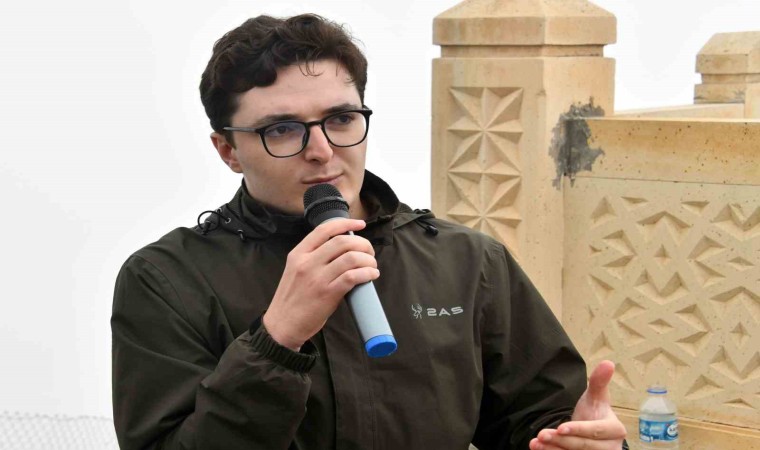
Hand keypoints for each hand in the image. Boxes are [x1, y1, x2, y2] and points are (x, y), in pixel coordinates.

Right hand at [263, 219, 378, 350]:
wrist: (282, 325)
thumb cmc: (292, 299)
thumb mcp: (295, 270)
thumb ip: (314, 258)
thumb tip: (343, 250)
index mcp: (298, 254)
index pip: (324, 229)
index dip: (345, 223)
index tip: (359, 225)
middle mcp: (307, 263)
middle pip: (342, 242)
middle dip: (362, 244)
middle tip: (369, 252)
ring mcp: (317, 278)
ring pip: (351, 258)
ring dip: (368, 260)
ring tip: (372, 265)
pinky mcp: (327, 294)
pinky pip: (353, 276)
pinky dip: (367, 273)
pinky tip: (371, 275)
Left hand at [529, 360, 626, 449]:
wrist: (589, 431)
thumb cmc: (594, 412)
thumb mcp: (595, 396)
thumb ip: (599, 381)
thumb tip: (608, 362)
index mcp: (615, 430)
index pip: (595, 430)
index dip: (578, 429)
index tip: (561, 427)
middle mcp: (610, 448)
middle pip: (583, 445)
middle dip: (561, 440)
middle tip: (542, 434)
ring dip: (554, 449)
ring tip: (537, 443)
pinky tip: (539, 448)